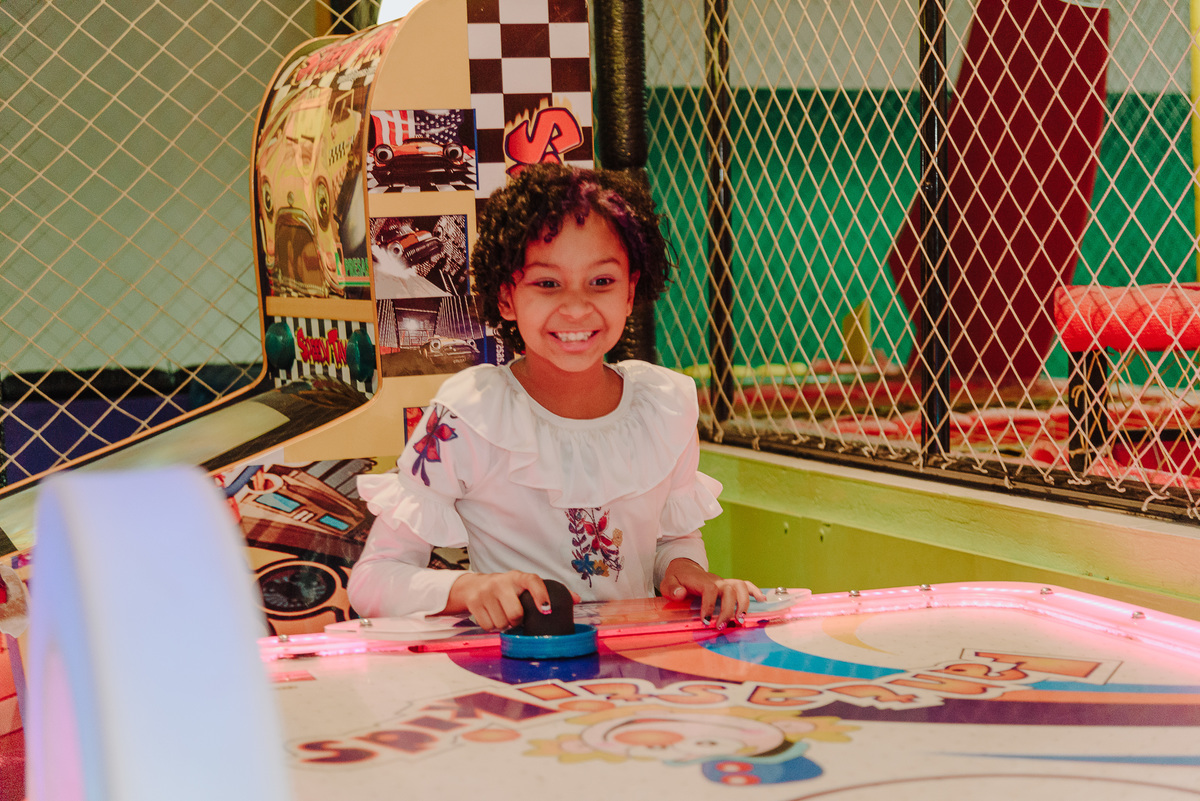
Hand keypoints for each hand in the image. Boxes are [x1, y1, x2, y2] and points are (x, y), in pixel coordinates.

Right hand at [445, 571, 578, 630]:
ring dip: (504, 625)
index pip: (532, 581)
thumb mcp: (523, 586)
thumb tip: (576, 599)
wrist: (473, 586)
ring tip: (503, 616)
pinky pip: (488, 626)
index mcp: (518, 577)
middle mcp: (501, 582)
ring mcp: (486, 592)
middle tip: (516, 617)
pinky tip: (492, 617)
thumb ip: (547, 592)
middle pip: (515, 613)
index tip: (547, 610)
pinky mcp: (474, 602)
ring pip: (501, 622)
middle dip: (517, 621)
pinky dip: (492, 627)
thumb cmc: (507, 589)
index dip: (541, 595)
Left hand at [659, 558, 764, 627]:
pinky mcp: (730, 585)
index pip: (710, 590)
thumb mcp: (668, 582)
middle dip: (727, 610)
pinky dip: (755, 591)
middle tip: (721, 626)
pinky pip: (746, 585)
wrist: (685, 569)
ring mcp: (725, 582)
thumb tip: (680, 594)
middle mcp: (717, 580)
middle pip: (728, 591)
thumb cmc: (677, 579)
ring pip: (740, 588)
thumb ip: (672, 589)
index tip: (706, 621)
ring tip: (740, 620)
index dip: (710, 605)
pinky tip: (762, 601)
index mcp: (701, 580)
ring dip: (743, 604)